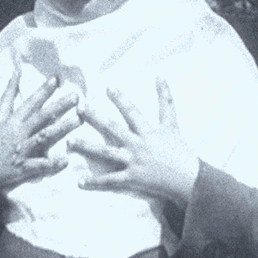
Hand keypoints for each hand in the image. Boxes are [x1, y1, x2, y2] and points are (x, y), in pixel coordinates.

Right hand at [0, 65, 82, 202]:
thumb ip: (9, 95)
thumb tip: (16, 72)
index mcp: (12, 121)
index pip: (30, 102)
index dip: (43, 90)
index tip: (57, 79)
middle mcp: (18, 133)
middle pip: (41, 117)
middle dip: (59, 106)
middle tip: (77, 96)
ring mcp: (21, 151)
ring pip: (44, 137)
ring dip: (61, 128)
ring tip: (78, 120)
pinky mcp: (22, 169)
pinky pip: (39, 166)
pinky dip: (52, 164)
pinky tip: (66, 160)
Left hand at [71, 78, 199, 207]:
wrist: (188, 178)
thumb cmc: (181, 151)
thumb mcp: (172, 123)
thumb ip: (166, 99)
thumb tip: (160, 75)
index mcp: (148, 131)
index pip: (132, 111)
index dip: (121, 99)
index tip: (107, 87)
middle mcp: (138, 144)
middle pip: (113, 128)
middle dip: (95, 117)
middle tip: (79, 108)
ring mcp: (134, 162)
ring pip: (105, 153)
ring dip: (86, 148)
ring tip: (69, 143)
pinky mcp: (132, 179)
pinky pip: (110, 181)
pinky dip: (95, 182)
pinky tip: (79, 183)